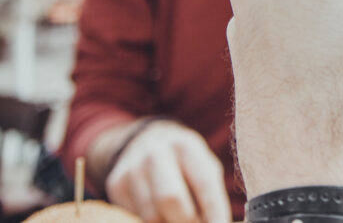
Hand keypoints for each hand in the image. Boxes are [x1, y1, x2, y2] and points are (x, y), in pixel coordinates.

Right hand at [105, 120, 229, 222]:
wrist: (146, 140)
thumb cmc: (185, 162)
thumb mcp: (203, 166)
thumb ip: (211, 194)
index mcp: (186, 146)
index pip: (204, 183)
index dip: (214, 211)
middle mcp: (156, 154)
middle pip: (171, 199)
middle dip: (187, 221)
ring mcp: (132, 169)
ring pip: (151, 216)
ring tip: (179, 217)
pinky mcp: (115, 185)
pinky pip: (133, 217)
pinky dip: (150, 222)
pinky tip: (160, 214)